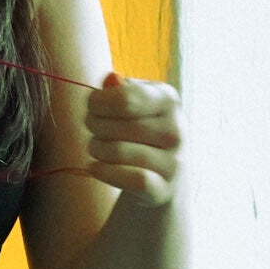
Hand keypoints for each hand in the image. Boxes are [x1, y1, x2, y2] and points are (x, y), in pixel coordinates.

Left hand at [84, 73, 183, 207]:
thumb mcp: (133, 102)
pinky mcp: (163, 189)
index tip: (93, 107)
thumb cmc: (140, 130)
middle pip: (111, 126)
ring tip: (98, 148)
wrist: (164, 175)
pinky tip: (96, 167)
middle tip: (95, 130)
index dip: (96, 103)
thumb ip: (118, 89)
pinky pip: (125, 178)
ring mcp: (173, 162)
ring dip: (95, 149)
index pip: (123, 99)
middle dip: (93, 126)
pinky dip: (102, 171)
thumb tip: (111, 79)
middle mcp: (176, 130)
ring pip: (114, 152)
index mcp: (168, 99)